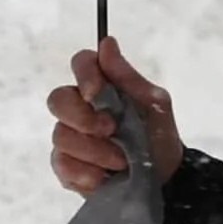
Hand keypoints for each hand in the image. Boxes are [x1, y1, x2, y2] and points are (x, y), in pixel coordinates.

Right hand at [50, 44, 178, 199]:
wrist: (164, 181)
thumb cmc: (159, 137)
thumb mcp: (153, 104)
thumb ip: (127, 76)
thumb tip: (107, 42)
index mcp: (102, 87)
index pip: (81, 64)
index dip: (84, 75)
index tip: (96, 93)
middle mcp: (80, 109)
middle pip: (57, 99)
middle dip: (83, 118)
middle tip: (111, 131)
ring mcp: (70, 138)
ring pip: (61, 136)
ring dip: (95, 151)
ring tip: (121, 161)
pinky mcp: (66, 167)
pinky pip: (61, 164)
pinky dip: (85, 172)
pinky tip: (104, 177)